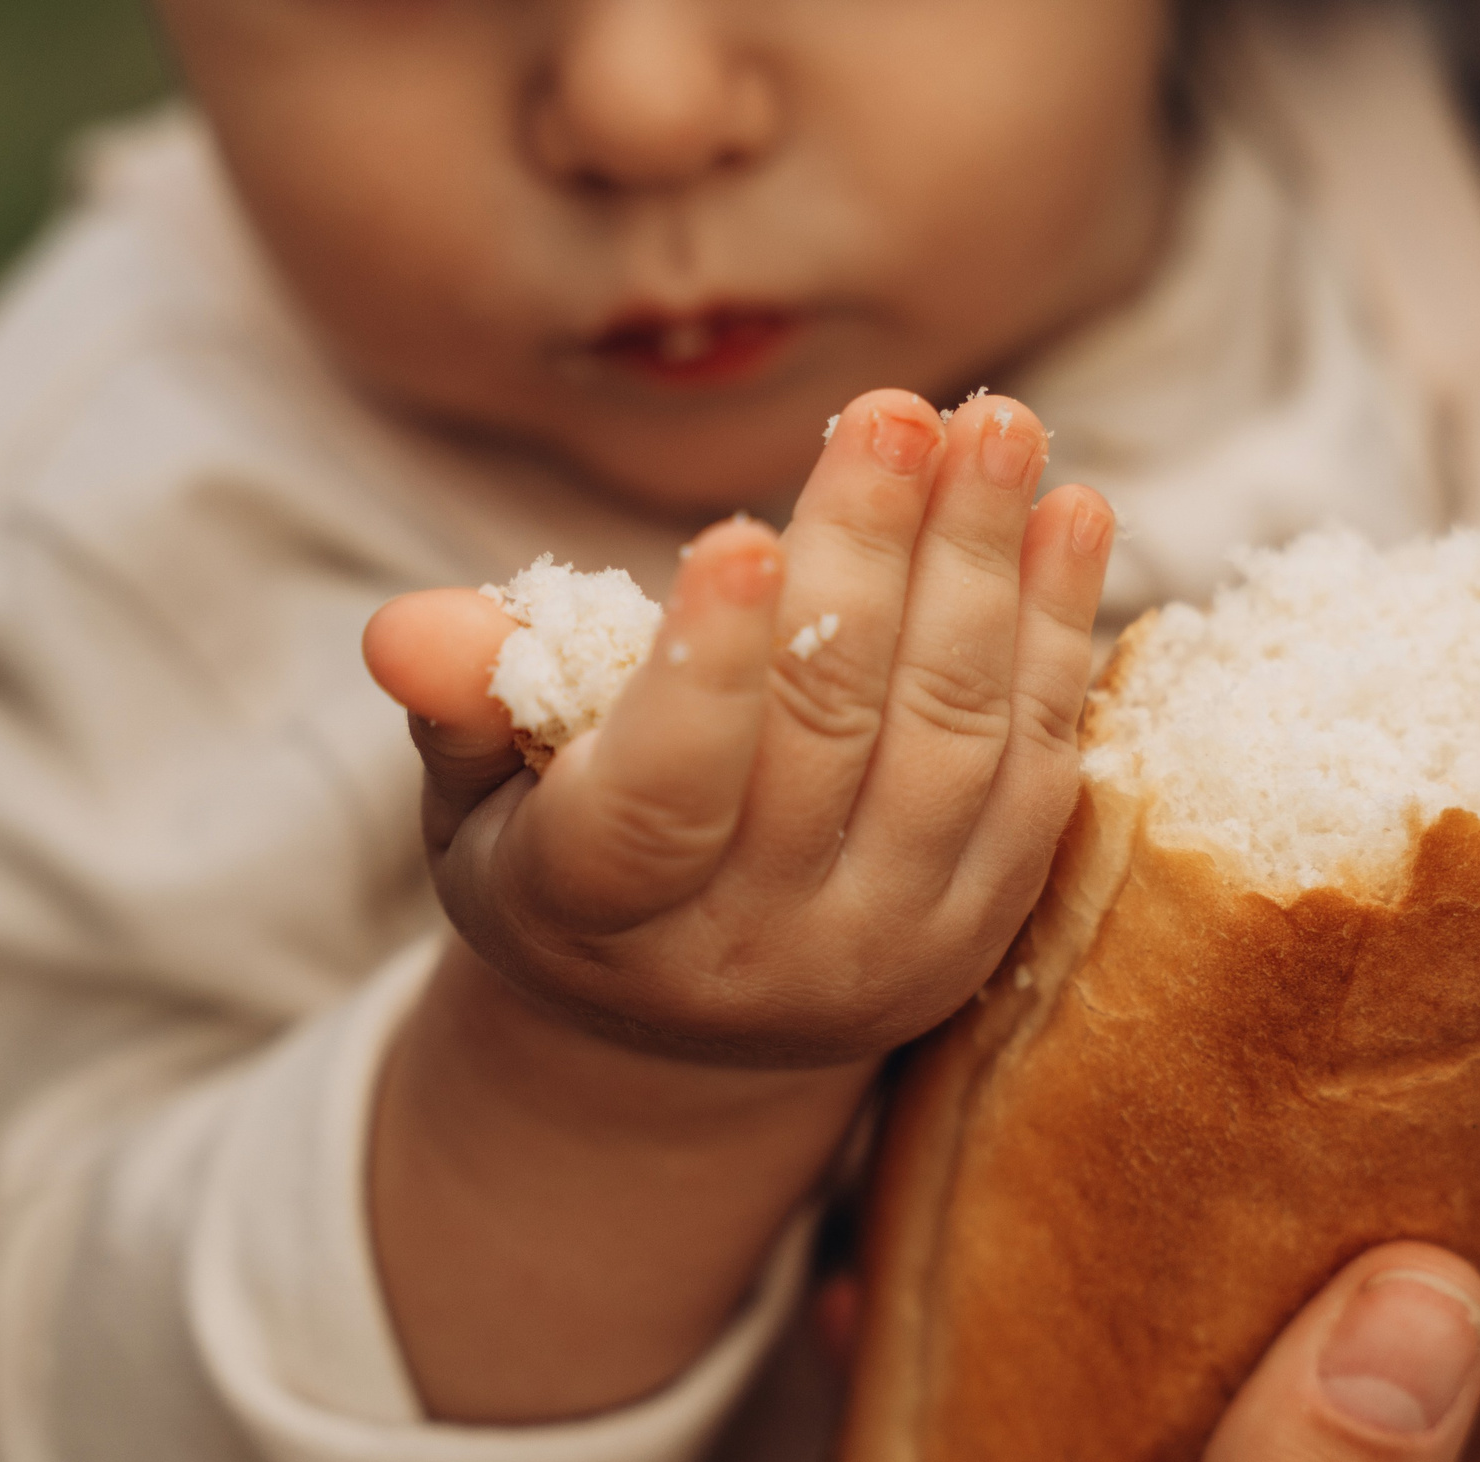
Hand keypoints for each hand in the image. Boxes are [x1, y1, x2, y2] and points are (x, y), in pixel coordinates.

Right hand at [365, 388, 1113, 1066]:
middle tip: (897, 411)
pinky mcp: (982, 930)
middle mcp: (756, 955)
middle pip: (827, 740)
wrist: (689, 1032)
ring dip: (983, 572)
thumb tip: (408, 627)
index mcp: (602, 920)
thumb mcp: (479, 804)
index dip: (703, 675)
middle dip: (867, 560)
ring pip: (953, 743)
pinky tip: (1071, 515)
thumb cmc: (562, 869)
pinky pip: (1037, 771)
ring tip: (998, 427)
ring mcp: (884, 950)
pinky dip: (1059, 634)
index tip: (740, 534)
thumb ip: (464, 707)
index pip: (659, 803)